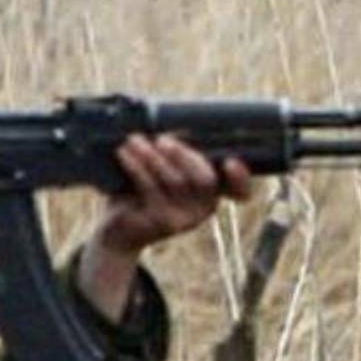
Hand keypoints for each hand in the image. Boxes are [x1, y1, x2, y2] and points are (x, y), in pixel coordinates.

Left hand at [78, 135, 259, 320]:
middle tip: (162, 139)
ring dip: (153, 156)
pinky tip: (125, 154)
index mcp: (213, 193)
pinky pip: (150, 188)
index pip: (240, 190)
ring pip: (174, 180)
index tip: (231, 162)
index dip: (241, 177)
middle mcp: (204, 209)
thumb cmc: (145, 193)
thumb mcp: (167, 173)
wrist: (120, 232)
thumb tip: (176, 128)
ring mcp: (183, 219)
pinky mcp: (160, 223)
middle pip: (205, 179)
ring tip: (134, 140)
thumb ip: (177, 156)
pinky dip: (137, 166)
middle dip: (183, 155)